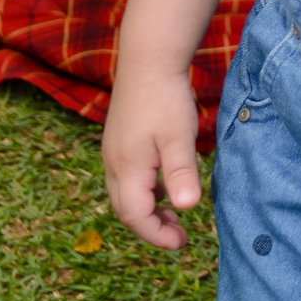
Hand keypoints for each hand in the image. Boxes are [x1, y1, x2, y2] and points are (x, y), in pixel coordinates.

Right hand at [102, 70, 201, 249]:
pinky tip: (165, 183)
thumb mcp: (179, 137)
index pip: (135, 217)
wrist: (147, 58)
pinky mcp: (119, 140)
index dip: (157, 235)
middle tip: (180, 236)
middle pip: (126, 209)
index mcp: (127, 168)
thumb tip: (187, 208)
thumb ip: (182, 173)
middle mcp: (114, 163)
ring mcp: (114, 151)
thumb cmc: (165, 98)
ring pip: (125, 194)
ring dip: (148, 209)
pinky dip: (145, 190)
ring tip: (175, 214)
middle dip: (151, 227)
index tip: (182, 243)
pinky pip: (127, 177)